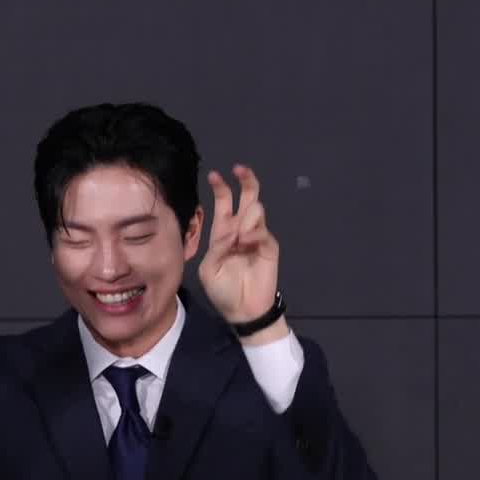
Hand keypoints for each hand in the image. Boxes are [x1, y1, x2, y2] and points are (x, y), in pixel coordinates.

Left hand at [198, 165, 285, 342]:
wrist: (243, 310)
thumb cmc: (223, 291)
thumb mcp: (209, 269)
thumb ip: (217, 247)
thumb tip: (233, 231)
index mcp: (223, 233)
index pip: (224, 204)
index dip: (220, 188)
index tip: (214, 174)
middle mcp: (241, 230)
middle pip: (247, 198)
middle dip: (245, 181)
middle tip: (240, 169)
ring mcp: (257, 237)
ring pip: (255, 210)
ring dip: (245, 219)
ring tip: (240, 239)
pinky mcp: (270, 247)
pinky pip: (263, 231)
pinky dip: (253, 233)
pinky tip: (246, 242)